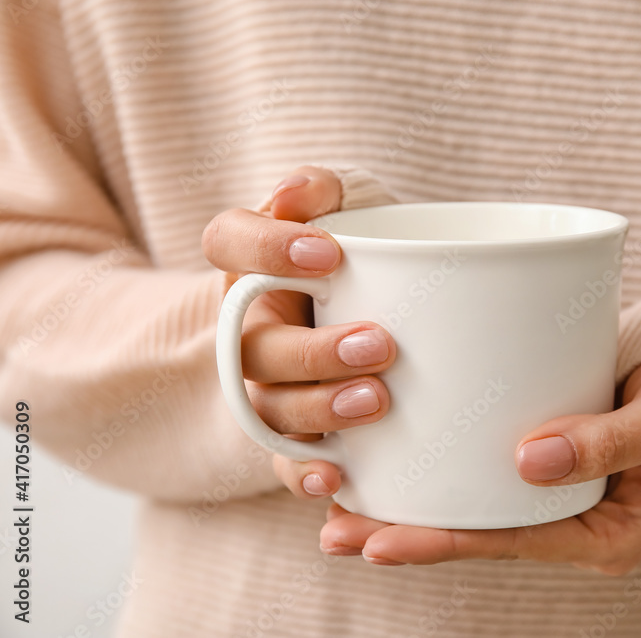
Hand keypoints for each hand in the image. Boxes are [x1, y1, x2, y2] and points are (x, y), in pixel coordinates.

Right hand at [202, 166, 395, 497]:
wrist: (378, 311)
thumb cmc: (362, 253)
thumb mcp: (351, 206)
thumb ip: (326, 190)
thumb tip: (297, 193)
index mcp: (252, 265)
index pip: (229, 243)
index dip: (266, 248)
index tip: (329, 253)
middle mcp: (250, 328)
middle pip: (254, 348)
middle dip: (313, 351)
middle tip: (380, 344)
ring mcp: (269, 386)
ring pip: (271, 408)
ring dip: (319, 409)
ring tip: (377, 401)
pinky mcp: (295, 433)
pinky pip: (286, 462)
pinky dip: (306, 475)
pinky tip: (337, 481)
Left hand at [303, 357, 640, 574]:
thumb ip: (610, 441)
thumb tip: (530, 462)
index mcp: (605, 536)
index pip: (512, 544)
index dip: (446, 544)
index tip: (381, 543)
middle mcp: (570, 525)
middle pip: (480, 533)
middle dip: (407, 535)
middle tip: (336, 532)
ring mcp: (553, 495)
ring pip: (474, 508)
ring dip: (409, 505)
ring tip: (338, 506)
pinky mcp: (539, 460)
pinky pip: (482, 474)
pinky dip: (437, 469)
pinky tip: (388, 458)